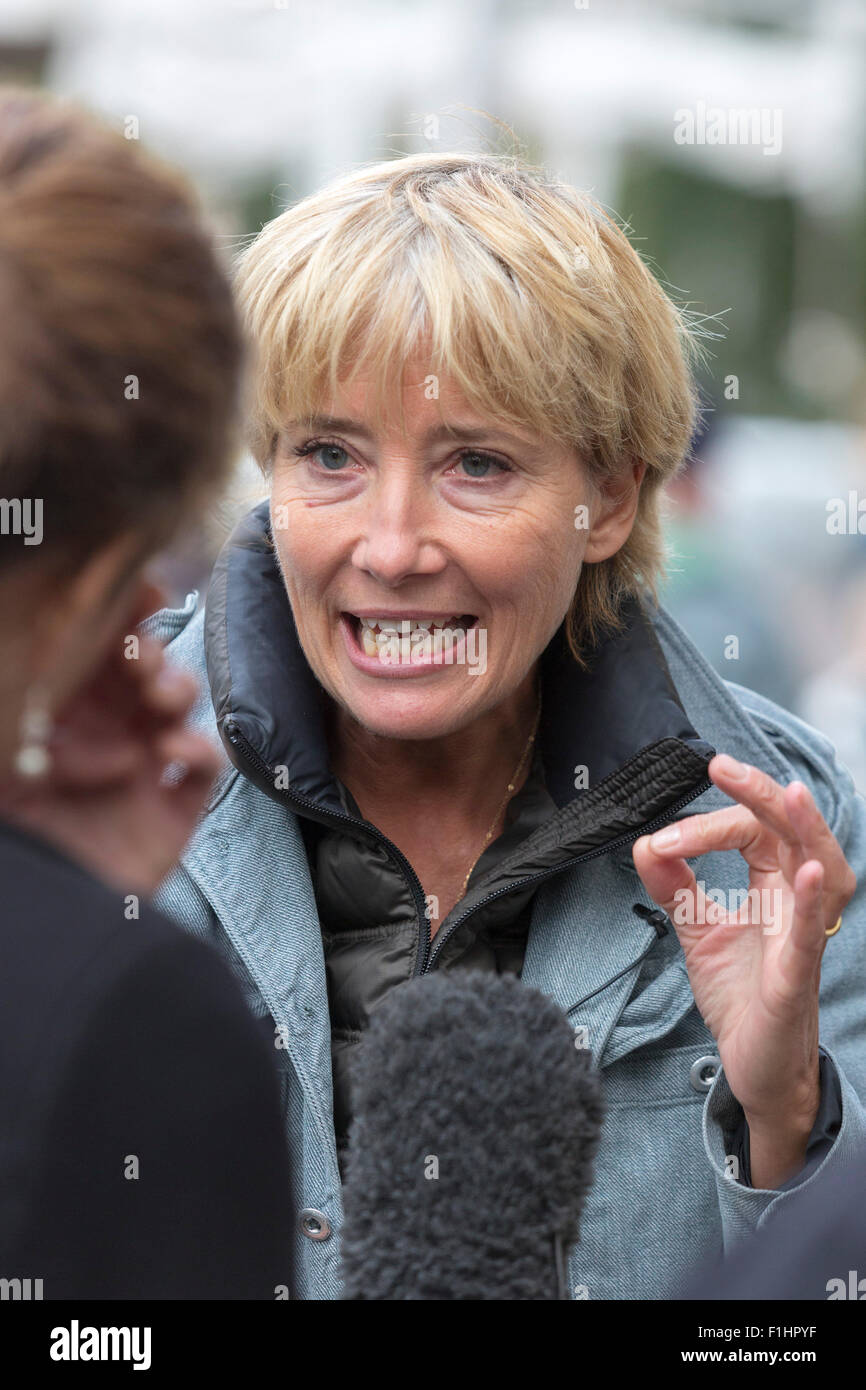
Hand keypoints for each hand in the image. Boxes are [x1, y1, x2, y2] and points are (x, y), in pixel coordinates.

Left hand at [0, 587, 221, 897]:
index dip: (120, 616)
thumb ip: (32, 688)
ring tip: (160, 699)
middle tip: (140, 661)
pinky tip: (170, 752)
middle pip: (143, 671)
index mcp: (56, 713)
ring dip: (177, 690)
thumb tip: (84, 632)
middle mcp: (98, 734)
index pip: (96, 651)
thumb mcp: (5, 738)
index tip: (136, 592)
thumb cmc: (10, 830)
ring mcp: (139, 772)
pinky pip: (201, 768)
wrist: (34, 928)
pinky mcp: (170, 812)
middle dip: (150, 654)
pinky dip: (197, 749)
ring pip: (177, 709)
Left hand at [632, 753, 856, 1186]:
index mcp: (774, 885)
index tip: (661, 841)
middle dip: (760, 795)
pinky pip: (810, 933)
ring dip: (807, 829)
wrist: (752, 1065)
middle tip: (720, 766)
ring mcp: (802, 937)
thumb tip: (643, 841)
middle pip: (792, 833)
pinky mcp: (797, 977)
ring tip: (789, 792)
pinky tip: (804, 870)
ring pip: (823, 870)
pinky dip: (808, 900)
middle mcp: (797, 902)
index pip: (752, 830)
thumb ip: (673, 885)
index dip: (707, 824)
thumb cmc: (739, 994)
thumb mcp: (696, 929)